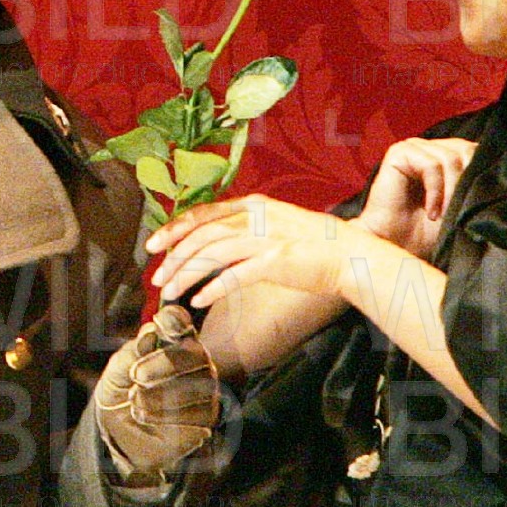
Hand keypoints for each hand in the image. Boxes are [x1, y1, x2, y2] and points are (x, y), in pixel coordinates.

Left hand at [94, 304, 219, 483]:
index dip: (175, 319)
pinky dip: (165, 415)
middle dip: (165, 362)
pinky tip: (143, 416)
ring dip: (160, 393)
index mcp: (170, 343)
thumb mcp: (114, 376)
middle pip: (194, 353)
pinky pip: (195, 413)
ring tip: (134, 402)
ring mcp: (204, 389)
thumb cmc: (120, 398)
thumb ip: (129, 355)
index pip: (180, 323)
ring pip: (196, 385)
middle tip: (136, 376)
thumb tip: (150, 332)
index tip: (161, 321)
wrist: (121, 438)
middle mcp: (193, 362)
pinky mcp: (206, 417)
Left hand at [146, 195, 365, 310]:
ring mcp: (266, 239)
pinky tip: (198, 301)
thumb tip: (218, 241)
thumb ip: (248, 229)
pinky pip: (234, 276)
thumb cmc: (315, 244)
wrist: (352, 254)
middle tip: (156, 277)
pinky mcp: (275, 262)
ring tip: (170, 293)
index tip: (154, 245)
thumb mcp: (277, 224)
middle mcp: (257, 218)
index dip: (175, 228)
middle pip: (202, 234)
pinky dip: (212, 288)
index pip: (205, 213)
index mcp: (255, 205)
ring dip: (186, 275)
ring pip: (211, 255)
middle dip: (174, 256)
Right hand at [352, 137, 478, 258]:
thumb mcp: (460, 207)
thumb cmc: (427, 233)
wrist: (395, 247)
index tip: (474, 207)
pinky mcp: (399, 152)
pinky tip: (431, 212)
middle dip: (465, 184)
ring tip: (442, 216)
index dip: (480, 174)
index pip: (476, 150)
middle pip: (467, 150)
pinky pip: (431, 165)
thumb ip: (475, 185)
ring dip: (451, 192)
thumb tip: (501, 172)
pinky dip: (435, 192)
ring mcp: (415, 147)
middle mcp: (431, 147)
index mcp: (447, 155)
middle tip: (456, 213)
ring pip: (451, 158)